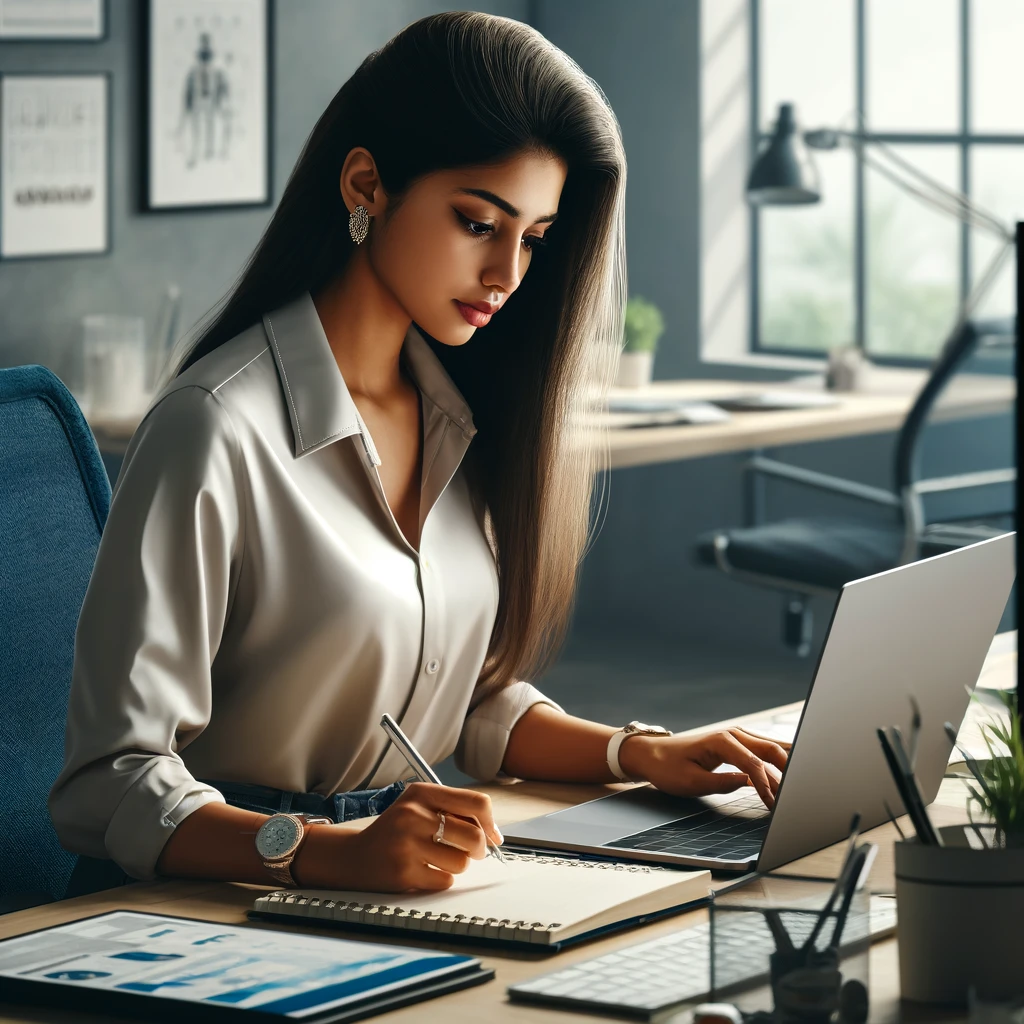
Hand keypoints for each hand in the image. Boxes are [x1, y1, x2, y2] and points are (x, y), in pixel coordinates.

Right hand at [292, 782, 502, 892]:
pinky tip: (424, 870)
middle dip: (479, 849)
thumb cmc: (397, 831)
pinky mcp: (404, 873)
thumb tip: (495, 835)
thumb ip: (455, 810)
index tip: (492, 835)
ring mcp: (406, 845)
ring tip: (439, 859)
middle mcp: (413, 815)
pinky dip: (441, 878)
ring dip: (457, 865)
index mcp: (421, 793)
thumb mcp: (419, 806)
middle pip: (473, 836)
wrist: (354, 857)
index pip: (476, 802)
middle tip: (472, 852)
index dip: (490, 822)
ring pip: (462, 862)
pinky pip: (445, 880)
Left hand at [618, 728, 790, 809]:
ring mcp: (737, 737)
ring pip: (771, 749)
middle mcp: (733, 735)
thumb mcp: (690, 782)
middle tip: (800, 794)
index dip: (766, 785)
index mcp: (721, 742)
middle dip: (787, 772)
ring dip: (786, 766)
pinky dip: (777, 763)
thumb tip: (748, 782)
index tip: (774, 805)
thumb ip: (721, 783)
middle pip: (770, 750)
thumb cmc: (668, 768)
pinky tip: (790, 774)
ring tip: (801, 786)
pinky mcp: (738, 745)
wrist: (653, 754)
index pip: (753, 764)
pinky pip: (763, 752)